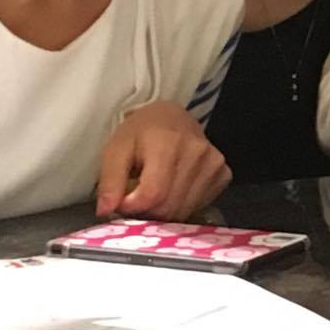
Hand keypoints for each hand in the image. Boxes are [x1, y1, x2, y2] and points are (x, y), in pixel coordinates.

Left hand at [96, 100, 230, 217]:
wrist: (172, 117)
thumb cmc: (141, 132)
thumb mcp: (116, 149)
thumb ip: (110, 180)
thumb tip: (106, 210)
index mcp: (168, 142)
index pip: (153, 194)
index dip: (133, 207)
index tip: (122, 203)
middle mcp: (197, 153)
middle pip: (168, 207)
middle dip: (146, 212)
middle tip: (135, 200)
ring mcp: (214, 164)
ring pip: (183, 211)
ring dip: (164, 212)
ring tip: (153, 195)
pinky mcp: (223, 173)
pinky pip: (199, 206)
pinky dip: (182, 206)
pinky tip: (173, 190)